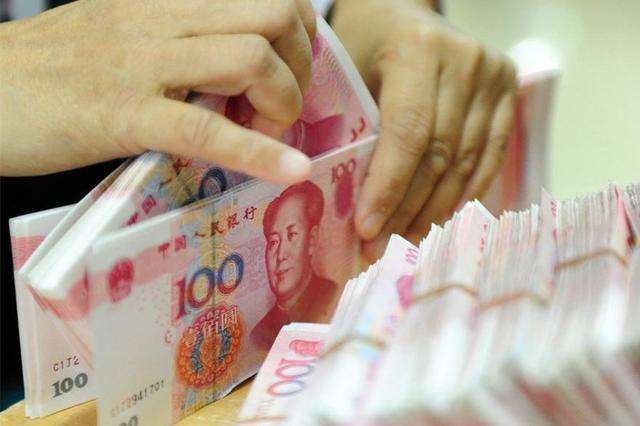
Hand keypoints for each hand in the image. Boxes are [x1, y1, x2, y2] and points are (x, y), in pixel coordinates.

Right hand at [0, 0, 315, 182]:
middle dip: (301, 66)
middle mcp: (162, 18)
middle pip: (274, 15)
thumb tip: (231, 72)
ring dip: (282, 102)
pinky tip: (292, 169)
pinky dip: (259, 151)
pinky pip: (206, 128)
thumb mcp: (123, 36)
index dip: (299, 34)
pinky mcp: (123, 113)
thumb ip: (178, 43)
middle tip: (282, 106)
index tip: (290, 72)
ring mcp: (144, 63)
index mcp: (166, 1)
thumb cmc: (50, 70)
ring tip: (266, 131)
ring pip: (252, 57)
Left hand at [333, 0, 516, 259]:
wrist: (402, 13)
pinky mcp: (510, 92)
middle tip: (379, 247)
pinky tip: (436, 217)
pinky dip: (463, 192)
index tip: (366, 229)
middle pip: (439, 154)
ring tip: (404, 239)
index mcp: (418, 48)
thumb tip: (344, 205)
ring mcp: (494, 76)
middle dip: (407, 208)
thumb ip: (352, 130)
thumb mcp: (347, 74)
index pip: (408, 133)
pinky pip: (490, 156)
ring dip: (434, 209)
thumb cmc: (365, 46)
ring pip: (465, 162)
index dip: (389, 187)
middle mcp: (465, 60)